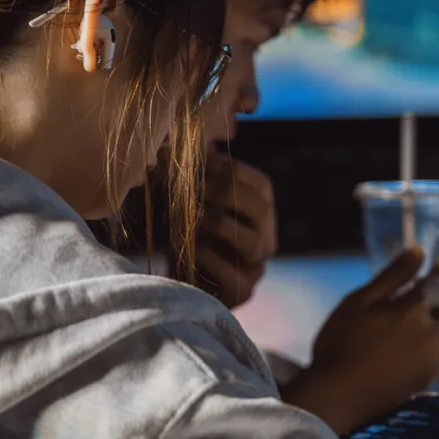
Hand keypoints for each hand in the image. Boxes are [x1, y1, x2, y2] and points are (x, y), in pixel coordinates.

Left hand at [195, 153, 277, 307]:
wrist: (174, 289)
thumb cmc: (184, 241)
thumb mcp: (192, 205)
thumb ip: (200, 179)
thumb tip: (201, 145)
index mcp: (259, 217)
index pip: (263, 186)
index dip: (235, 170)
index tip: (205, 164)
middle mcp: (264, 241)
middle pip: (261, 208)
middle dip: (227, 193)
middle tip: (199, 189)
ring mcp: (255, 269)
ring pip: (251, 241)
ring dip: (218, 224)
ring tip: (194, 220)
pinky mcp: (242, 293)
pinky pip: (232, 272)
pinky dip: (208, 256)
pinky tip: (191, 249)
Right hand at [283, 247, 438, 435]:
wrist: (338, 396)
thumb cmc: (342, 343)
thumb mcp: (359, 301)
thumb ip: (393, 275)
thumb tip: (419, 251)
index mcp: (414, 308)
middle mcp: (431, 333)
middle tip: (418, 300)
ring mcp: (433, 359)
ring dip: (436, 325)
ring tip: (405, 329)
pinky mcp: (428, 379)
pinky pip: (437, 355)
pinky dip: (427, 347)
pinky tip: (401, 353)